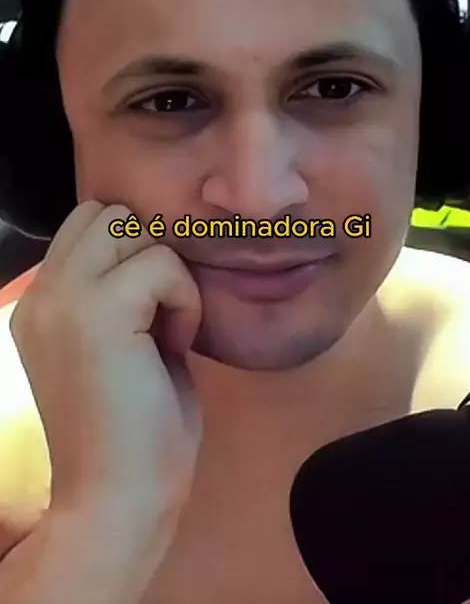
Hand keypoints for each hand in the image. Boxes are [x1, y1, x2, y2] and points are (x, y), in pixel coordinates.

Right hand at [10, 201, 202, 529]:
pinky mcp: (97, 311)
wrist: (118, 498)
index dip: (131, 254)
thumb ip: (124, 297)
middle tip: (160, 311)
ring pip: (129, 226)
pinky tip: (177, 344)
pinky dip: (183, 298)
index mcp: (42, 306)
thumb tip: (159, 255)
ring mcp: (64, 299)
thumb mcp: (118, 349)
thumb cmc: (132, 434)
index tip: (152, 308)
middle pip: (106, 214)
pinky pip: (161, 263)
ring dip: (164, 270)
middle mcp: (42, 295)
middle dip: (145, 251)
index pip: (86, 227)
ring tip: (168, 328)